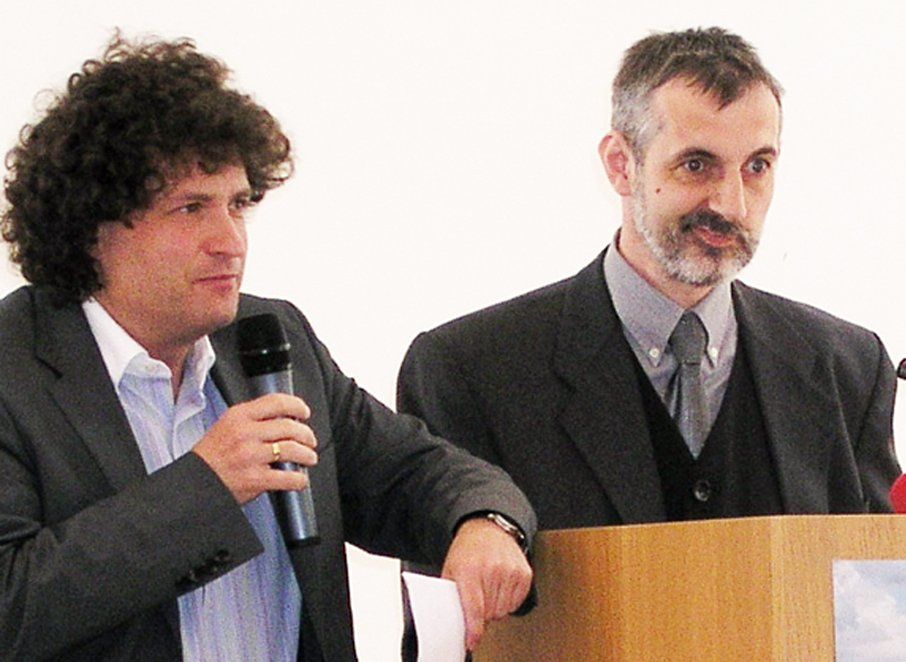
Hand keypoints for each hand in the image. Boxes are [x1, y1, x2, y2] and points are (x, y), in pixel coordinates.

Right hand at [192, 393, 317, 503]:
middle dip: (306, 434)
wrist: (194, 483)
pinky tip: (300, 479)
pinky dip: (299, 479)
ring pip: (292, 450)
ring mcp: (251, 456)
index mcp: (239, 416)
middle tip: (310, 440)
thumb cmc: (210, 456)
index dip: (297, 406)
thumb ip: (252, 419)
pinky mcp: (255, 479)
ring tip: (309, 457)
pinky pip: (287, 477)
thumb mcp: (226, 425)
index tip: (304, 412)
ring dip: (307, 455)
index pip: (277, 402)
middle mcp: (246, 433)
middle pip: (289, 426)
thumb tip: (283, 417)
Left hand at [441, 517, 532, 650]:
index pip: (474, 608)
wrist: (488, 529)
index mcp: (469, 569)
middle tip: (478, 597)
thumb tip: (455, 621)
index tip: (472, 640)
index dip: (474, 629)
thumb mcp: (451, 569)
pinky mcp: (524, 573)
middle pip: (489, 613)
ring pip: (503, 610)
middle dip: (482, 612)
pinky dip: (508, 600)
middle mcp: (492, 569)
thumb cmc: (468, 550)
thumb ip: (452, 596)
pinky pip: (516, 603)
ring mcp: (510, 571)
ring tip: (489, 588)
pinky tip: (500, 586)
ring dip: (495, 607)